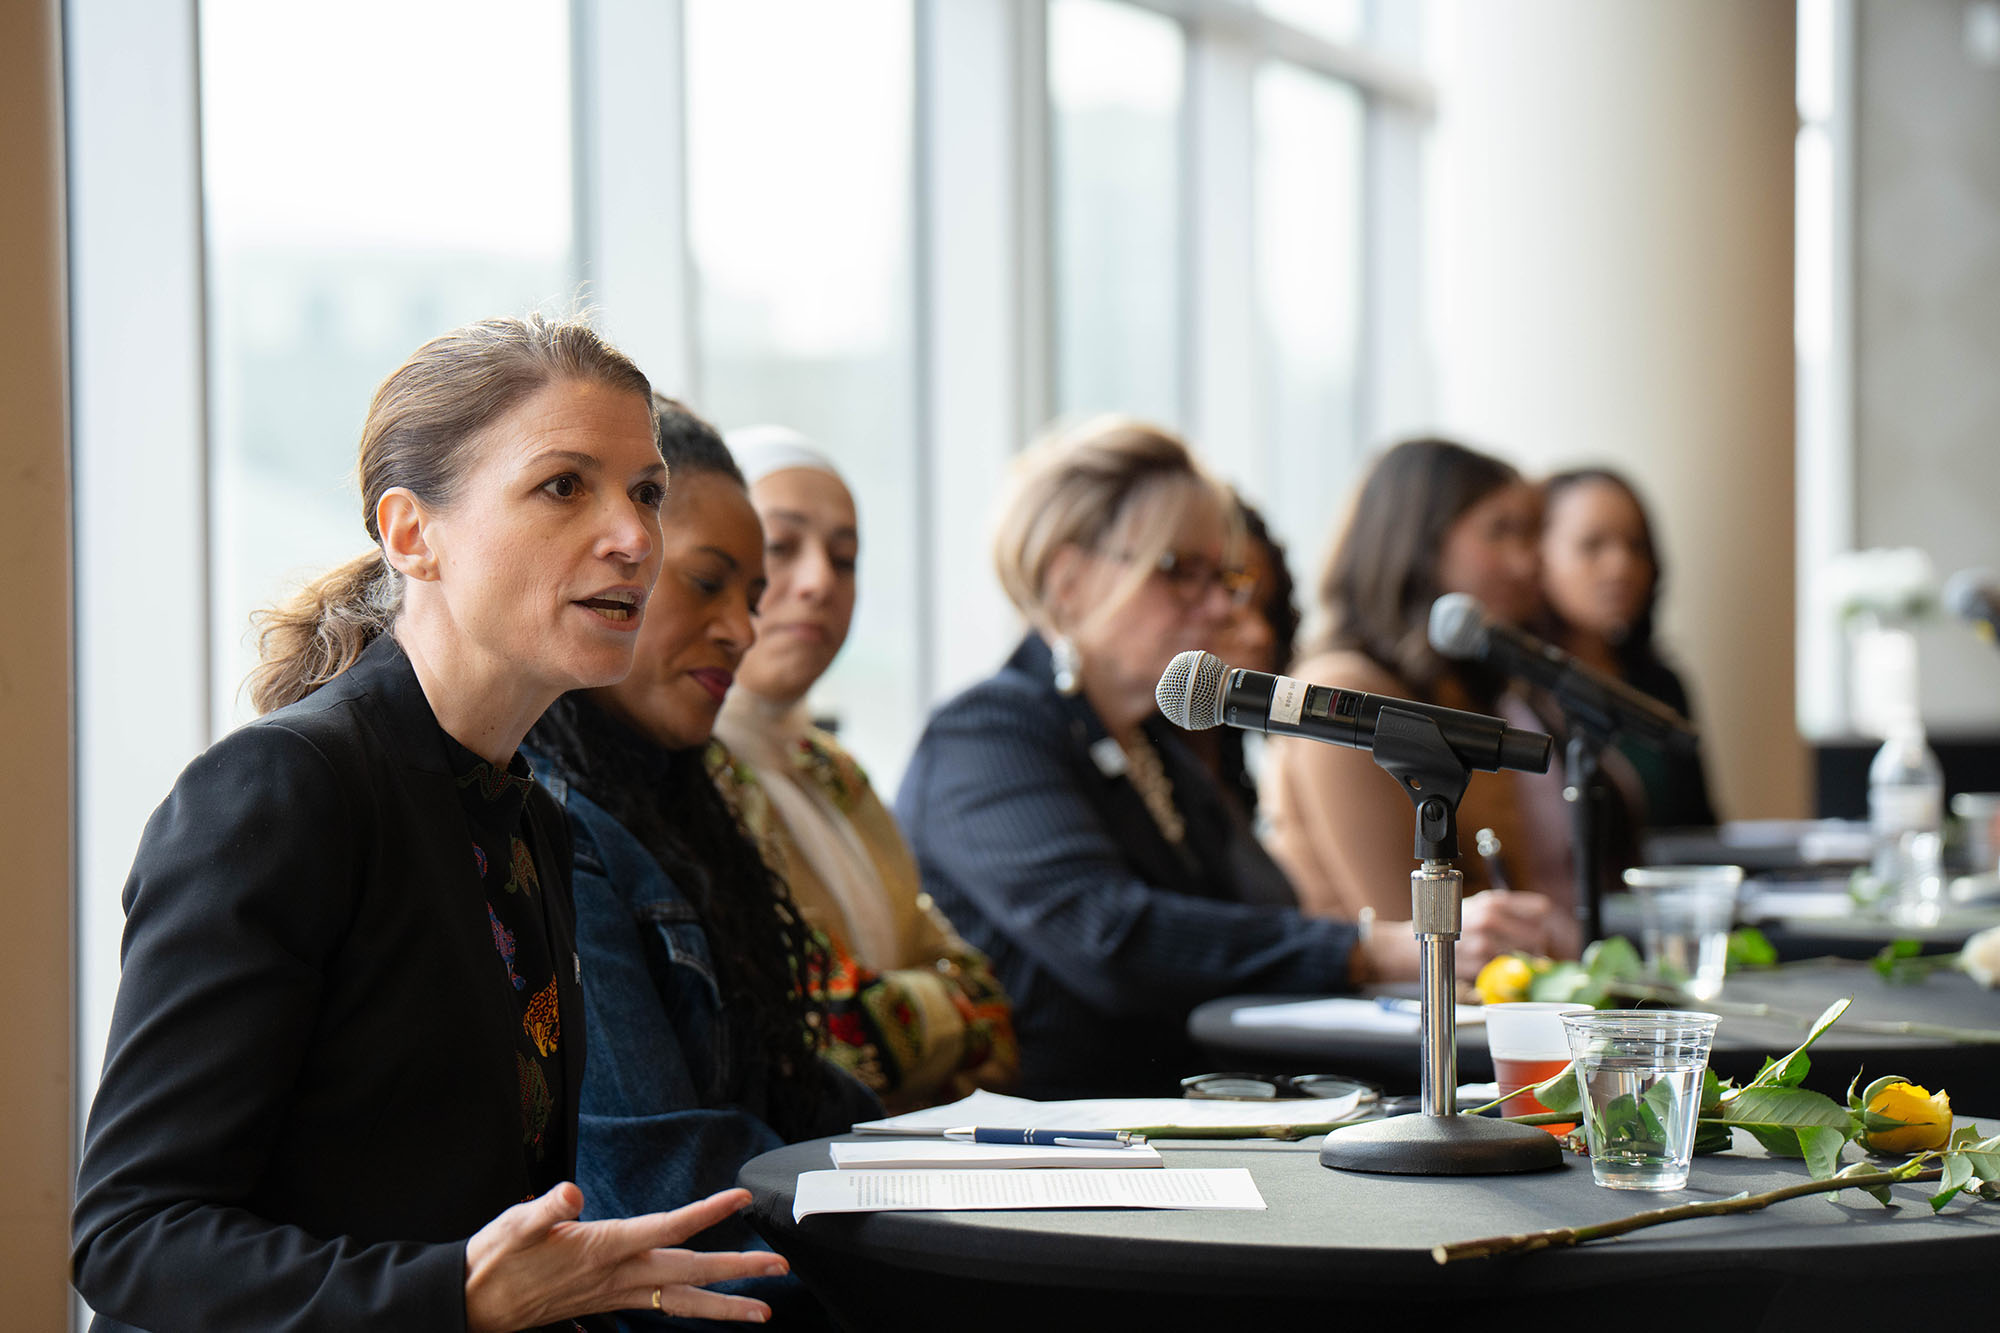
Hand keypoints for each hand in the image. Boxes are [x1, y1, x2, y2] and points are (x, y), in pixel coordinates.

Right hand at [464, 1184, 787, 1330]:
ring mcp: (618, 1293)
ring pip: (683, 1301)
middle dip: (739, 1269)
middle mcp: (619, 1275)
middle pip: (691, 1272)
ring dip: (727, 1304)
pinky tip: (710, 1310)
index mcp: (605, 1248)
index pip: (668, 1228)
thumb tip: (570, 1194)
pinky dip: (693, 1309)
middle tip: (782, 1266)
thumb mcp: (516, 1225)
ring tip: (765, 1310)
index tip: (742, 1199)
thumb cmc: (497, 1259)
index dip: (707, 1214)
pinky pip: (663, 1307)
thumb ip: (547, 1209)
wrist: (476, 1303)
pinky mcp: (611, 1302)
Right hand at [1458, 889, 1564, 975]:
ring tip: (1502, 956)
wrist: (1416, 943)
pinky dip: (1502, 971)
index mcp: (1493, 901)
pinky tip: (1488, 964)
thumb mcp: (1478, 906)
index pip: (1541, 909)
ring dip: (1520, 961)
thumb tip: (1541, 927)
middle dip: (1535, 946)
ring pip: (1526, 956)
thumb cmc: (1451, 923)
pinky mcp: (1479, 965)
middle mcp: (1489, 919)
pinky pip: (1506, 970)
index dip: (1542, 921)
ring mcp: (1484, 943)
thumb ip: (1509, 912)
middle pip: (1538, 936)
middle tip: (1524, 949)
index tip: (1538, 929)